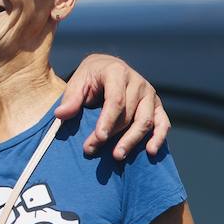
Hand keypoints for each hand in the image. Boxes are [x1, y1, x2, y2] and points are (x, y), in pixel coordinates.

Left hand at [55, 53, 169, 159]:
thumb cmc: (90, 77)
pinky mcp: (157, 105)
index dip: (107, 121)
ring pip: (145, 121)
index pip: (115, 100)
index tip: (98, 138)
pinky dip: (159, 137)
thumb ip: (71, 98)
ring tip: (117, 156)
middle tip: (92, 150)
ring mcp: (150, 94)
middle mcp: (137, 82)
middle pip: (128, 114)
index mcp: (117, 72)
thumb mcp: (78, 82)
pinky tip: (150, 151)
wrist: (107, 68)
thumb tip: (60, 115)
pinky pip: (163, 122)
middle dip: (112, 135)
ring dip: (132, 140)